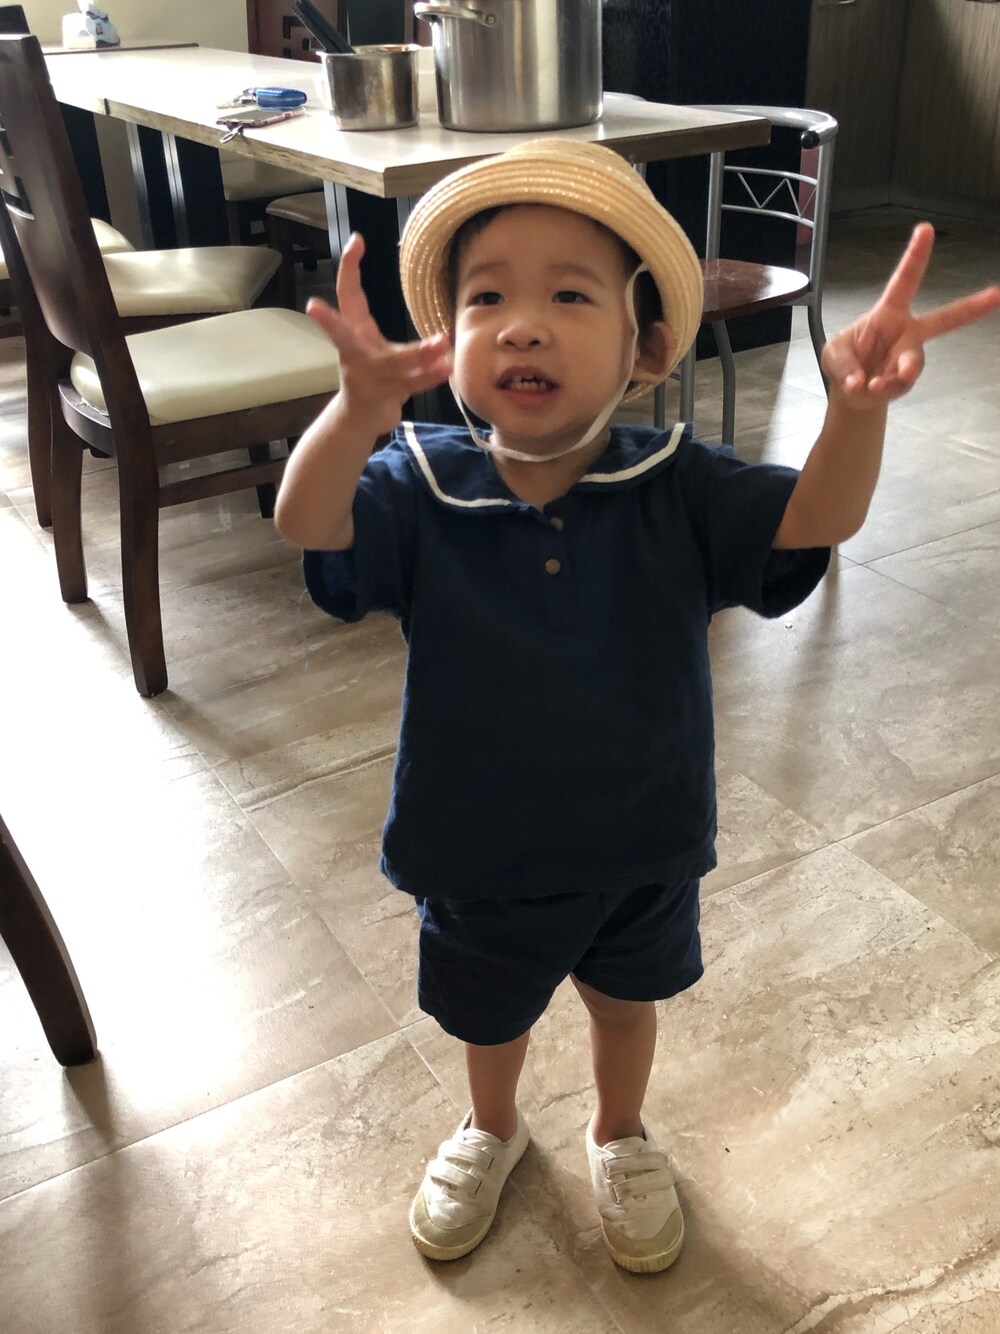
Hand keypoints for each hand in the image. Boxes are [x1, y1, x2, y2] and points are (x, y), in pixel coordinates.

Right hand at [306, 232, 452, 436]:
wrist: (360, 419)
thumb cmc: (373, 376)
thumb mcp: (378, 348)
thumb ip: (402, 337)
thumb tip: (432, 323)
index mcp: (354, 334)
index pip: (348, 295)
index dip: (350, 268)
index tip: (356, 240)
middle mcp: (354, 354)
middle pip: (342, 335)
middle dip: (328, 323)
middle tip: (313, 308)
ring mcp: (366, 377)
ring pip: (392, 363)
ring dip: (418, 353)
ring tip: (441, 342)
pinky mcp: (382, 396)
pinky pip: (410, 384)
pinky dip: (429, 377)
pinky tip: (445, 368)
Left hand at [821, 222, 999, 411]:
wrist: (849, 393)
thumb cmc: (844, 362)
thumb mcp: (832, 355)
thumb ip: (843, 365)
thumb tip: (860, 382)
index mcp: (888, 312)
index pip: (904, 280)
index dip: (915, 256)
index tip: (926, 229)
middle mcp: (907, 331)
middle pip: (944, 319)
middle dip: (972, 307)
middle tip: (997, 295)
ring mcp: (909, 356)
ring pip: (914, 362)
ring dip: (898, 373)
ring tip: (876, 384)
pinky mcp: (906, 380)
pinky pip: (898, 385)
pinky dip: (882, 390)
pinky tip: (871, 389)